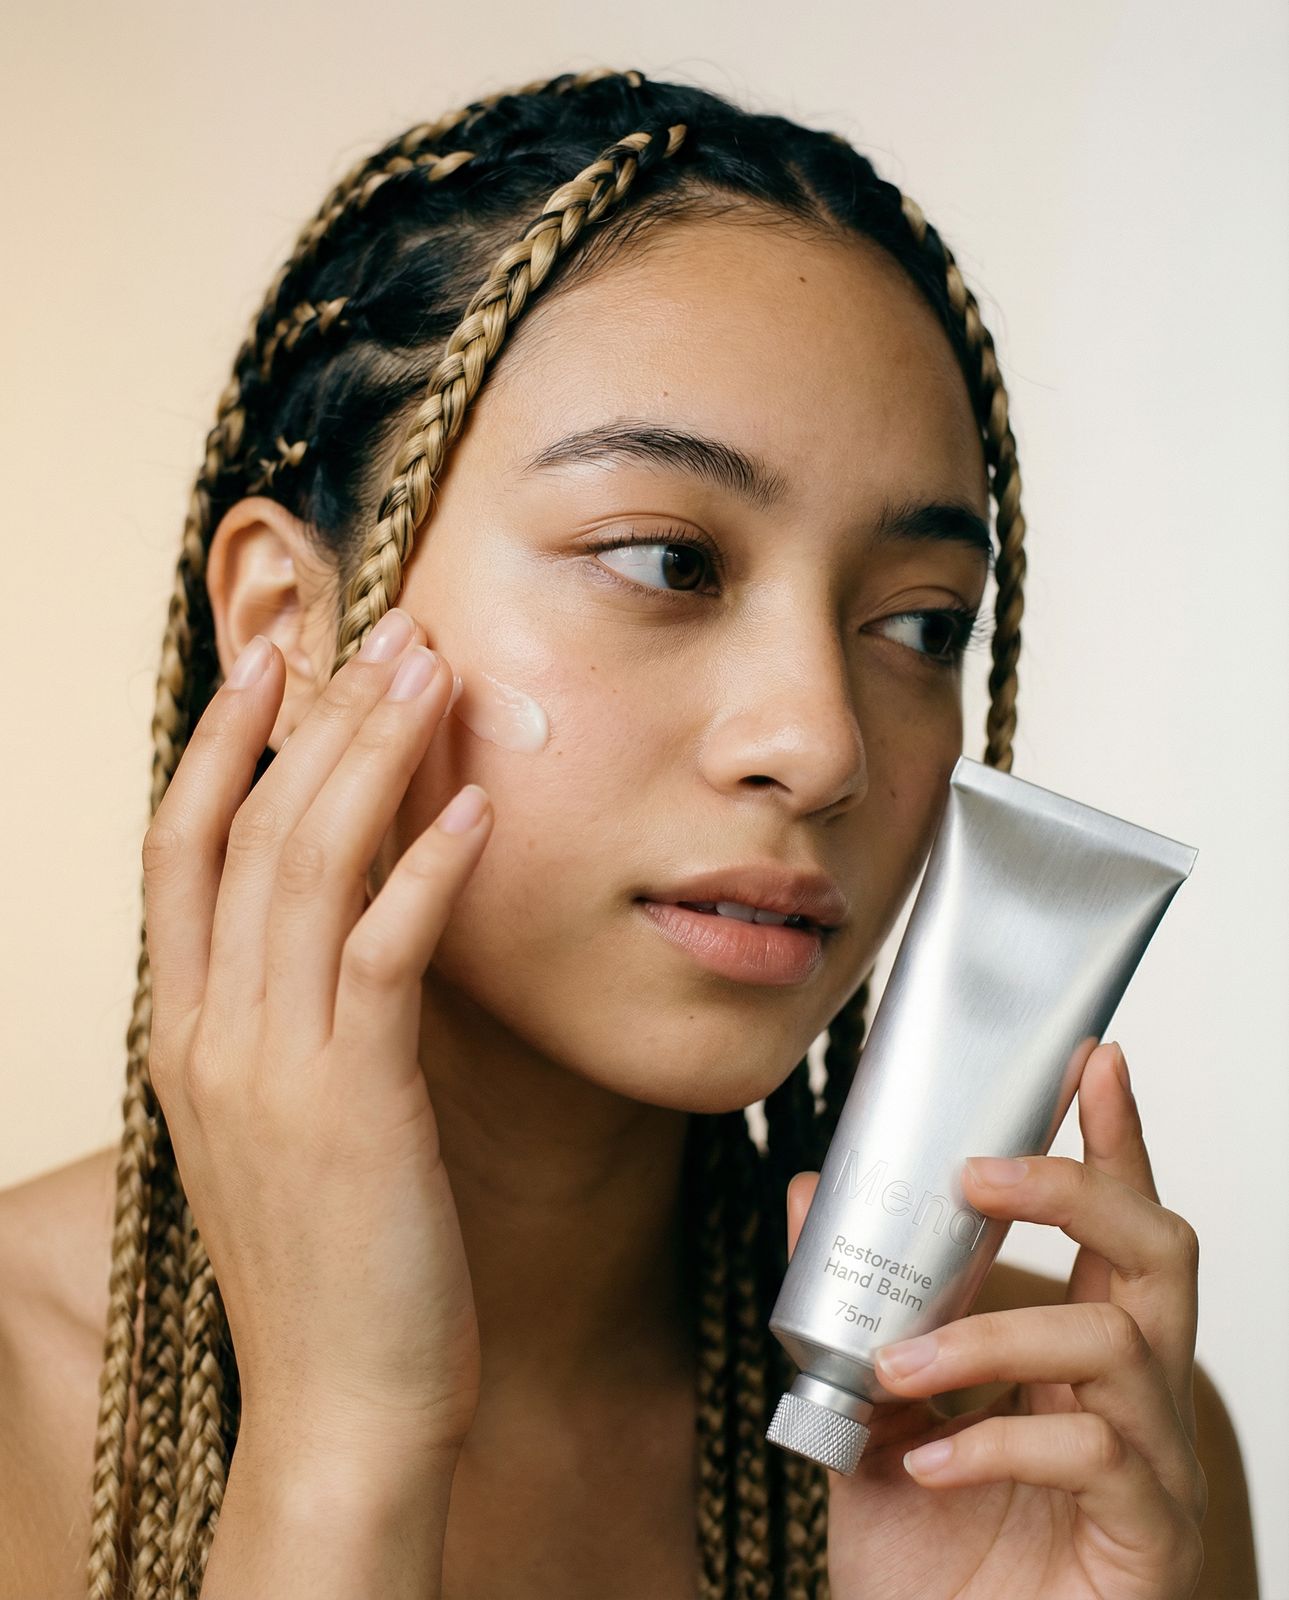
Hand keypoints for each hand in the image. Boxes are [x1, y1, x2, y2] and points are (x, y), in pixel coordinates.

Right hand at [142, 608, 491, 1464]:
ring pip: (308, 866)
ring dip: (371, 757)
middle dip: (315, 718)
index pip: (181, 849)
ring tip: (429, 674)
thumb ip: (292, 1018)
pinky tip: (475, 803)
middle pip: (248, 831)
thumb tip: (346, 923)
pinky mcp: (355, 1097)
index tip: (270, 663)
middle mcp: (212, 1033)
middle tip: (382, 634)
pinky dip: (428, 867)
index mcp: (186, 1034)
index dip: (222, 745)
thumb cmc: (331, 1261)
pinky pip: (386, 950)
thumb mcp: (284, 1122)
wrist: (342, 1403)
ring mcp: (275, 1063)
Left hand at [786, 1041, 1206, 1598]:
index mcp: (1081, 1351)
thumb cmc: (930, 1557)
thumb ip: (849, 1308)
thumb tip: (808, 1192)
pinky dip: (1000, 1442)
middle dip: (1075, 1187)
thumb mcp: (871, 1413)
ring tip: (901, 1367)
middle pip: (1160, 1249)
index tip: (1091, 1060)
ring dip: (989, 1338)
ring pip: (1110, 1340)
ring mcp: (1154, 1466)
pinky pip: (1094, 1454)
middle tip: (978, 1176)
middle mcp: (1136, 1393)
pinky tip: (930, 1465)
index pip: (1117, 1223)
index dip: (1115, 1138)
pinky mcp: (1148, 1537)